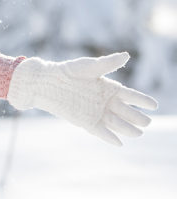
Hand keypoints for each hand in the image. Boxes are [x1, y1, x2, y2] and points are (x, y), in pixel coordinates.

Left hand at [7, 52, 157, 145]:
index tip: (154, 105)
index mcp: (110, 88)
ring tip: (138, 133)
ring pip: (118, 124)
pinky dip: (109, 138)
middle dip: (138, 118)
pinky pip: (101, 132)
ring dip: (128, 129)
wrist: (45, 82)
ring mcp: (97, 113)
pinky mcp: (86, 122)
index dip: (143, 101)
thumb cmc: (67, 71)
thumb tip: (126, 55)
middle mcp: (106, 102)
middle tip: (145, 122)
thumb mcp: (88, 67)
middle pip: (128, 113)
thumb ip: (107, 64)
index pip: (132, 96)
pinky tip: (119, 143)